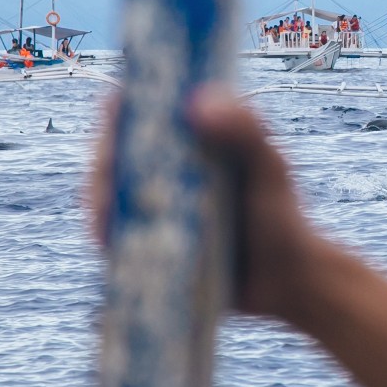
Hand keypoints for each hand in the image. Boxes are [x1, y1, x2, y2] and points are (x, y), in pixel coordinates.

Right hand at [89, 85, 330, 322]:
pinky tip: (104, 235)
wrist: (289, 283)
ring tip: (107, 206)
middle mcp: (166, 171)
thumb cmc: (283, 218)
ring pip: (106, 194)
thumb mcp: (270, 168)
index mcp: (192, 141)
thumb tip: (196, 103)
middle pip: (114, 154)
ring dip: (97, 196)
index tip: (113, 107)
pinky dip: (103, 233)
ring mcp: (154, 209)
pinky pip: (112, 236)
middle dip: (103, 157)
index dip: (120, 106)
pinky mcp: (148, 246)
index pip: (142, 114)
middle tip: (109, 166)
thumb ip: (245, 129)